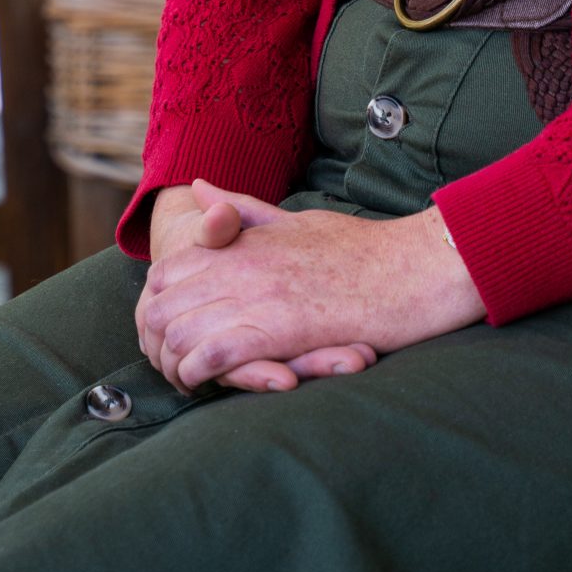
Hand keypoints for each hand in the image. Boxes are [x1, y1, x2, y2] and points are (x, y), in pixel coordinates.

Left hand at [137, 180, 483, 392]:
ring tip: (184, 380)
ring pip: (181, 331)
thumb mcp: (296, 220)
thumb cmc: (362, 249)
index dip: (157, 303)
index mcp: (246, 241)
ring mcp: (262, 295)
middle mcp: (245, 264)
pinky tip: (204, 383)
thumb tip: (198, 188)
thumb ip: (244, 210)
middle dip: (156, 340)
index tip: (168, 327)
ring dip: (174, 363)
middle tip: (169, 364)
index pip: (168, 269)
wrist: (414, 266)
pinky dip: (201, 373)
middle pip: (163, 303)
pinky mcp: (283, 328)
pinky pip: (217, 355)